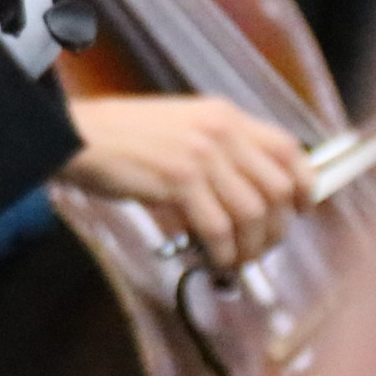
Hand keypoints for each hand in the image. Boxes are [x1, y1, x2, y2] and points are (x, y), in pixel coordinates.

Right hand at [65, 94, 309, 270]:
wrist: (72, 134)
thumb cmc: (117, 136)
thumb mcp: (178, 126)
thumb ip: (215, 148)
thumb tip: (246, 192)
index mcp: (222, 115)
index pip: (287, 149)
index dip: (303, 185)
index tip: (299, 210)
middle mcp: (220, 131)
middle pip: (276, 189)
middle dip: (275, 228)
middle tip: (259, 248)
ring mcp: (201, 154)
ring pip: (252, 213)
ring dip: (248, 247)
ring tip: (233, 260)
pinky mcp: (179, 179)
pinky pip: (218, 228)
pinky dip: (221, 252)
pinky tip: (212, 260)